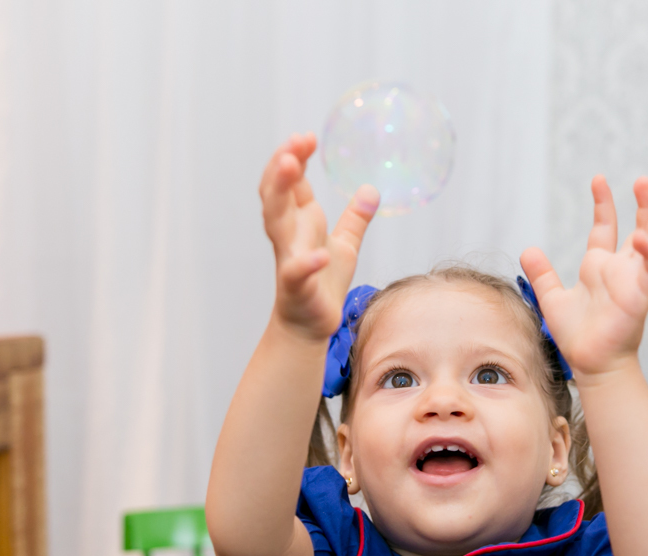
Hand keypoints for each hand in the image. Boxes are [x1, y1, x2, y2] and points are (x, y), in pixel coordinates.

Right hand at [260, 132, 379, 339]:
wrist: (311, 325)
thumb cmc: (323, 283)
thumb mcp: (345, 245)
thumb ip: (355, 218)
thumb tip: (371, 189)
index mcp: (298, 222)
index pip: (289, 183)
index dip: (293, 157)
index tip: (307, 137)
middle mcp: (289, 236)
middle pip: (275, 195)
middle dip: (281, 168)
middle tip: (294, 144)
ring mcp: (289, 259)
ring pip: (276, 222)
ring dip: (279, 193)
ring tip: (289, 167)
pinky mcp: (297, 286)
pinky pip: (298, 272)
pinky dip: (306, 262)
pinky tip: (320, 255)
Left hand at [519, 175, 647, 377]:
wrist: (590, 365)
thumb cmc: (578, 337)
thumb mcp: (553, 299)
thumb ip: (542, 274)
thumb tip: (527, 250)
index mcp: (600, 267)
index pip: (605, 228)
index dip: (603, 204)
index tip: (598, 180)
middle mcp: (621, 270)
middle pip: (640, 228)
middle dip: (643, 204)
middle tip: (642, 180)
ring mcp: (634, 281)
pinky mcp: (641, 296)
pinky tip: (642, 237)